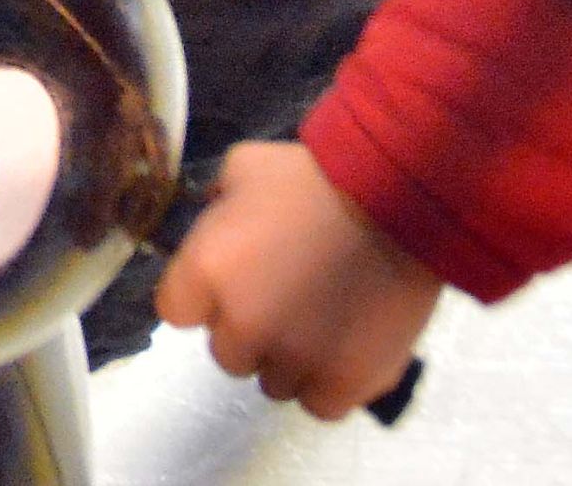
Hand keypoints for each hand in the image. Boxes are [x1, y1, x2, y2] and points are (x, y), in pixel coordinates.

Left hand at [157, 142, 442, 420]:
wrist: (396, 200)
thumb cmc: (314, 176)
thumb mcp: (245, 167)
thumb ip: (218, 202)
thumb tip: (216, 217)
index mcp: (207, 271)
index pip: (176, 311)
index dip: (202, 297)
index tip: (231, 282)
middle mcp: (242, 324)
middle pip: (226, 351)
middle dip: (249, 328)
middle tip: (284, 297)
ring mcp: (294, 360)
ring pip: (273, 382)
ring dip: (289, 359)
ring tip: (321, 321)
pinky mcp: (345, 384)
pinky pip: (319, 404)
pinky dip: (328, 384)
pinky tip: (342, 351)